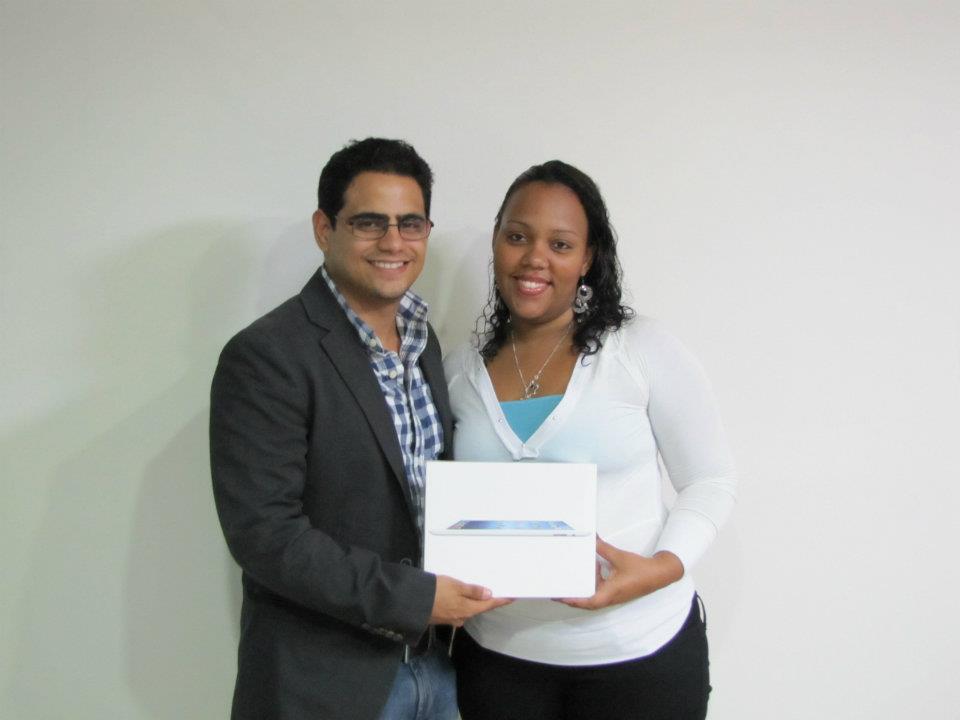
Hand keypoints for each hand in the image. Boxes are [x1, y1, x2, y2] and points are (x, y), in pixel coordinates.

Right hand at [429, 575, 511, 626]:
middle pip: (478, 608)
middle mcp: (462, 617)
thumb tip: (489, 594)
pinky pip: (458, 610)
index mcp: (468, 609)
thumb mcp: (456, 586)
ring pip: (467, 610)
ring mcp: (452, 619)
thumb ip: (473, 591)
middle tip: (495, 592)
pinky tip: (460, 598)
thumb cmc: (436, 591)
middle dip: (486, 601)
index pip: (489, 605)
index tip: (512, 597)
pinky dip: (462, 603)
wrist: (413, 603)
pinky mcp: (443, 618)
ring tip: (478, 593)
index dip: (501, 600)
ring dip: (473, 602)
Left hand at [559, 537, 683, 610]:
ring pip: (595, 595)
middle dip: (574, 597)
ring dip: (585, 588)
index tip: (561, 597)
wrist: (660, 574)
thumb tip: (592, 540)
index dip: (573, 600)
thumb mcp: (619, 557)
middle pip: (588, 601)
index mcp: (610, 593)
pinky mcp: (618, 591)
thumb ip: (603, 549)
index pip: (588, 602)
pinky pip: (602, 589)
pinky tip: (595, 569)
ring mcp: (615, 595)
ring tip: (574, 579)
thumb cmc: (641, 570)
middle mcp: (611, 597)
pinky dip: (595, 582)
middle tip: (560, 591)